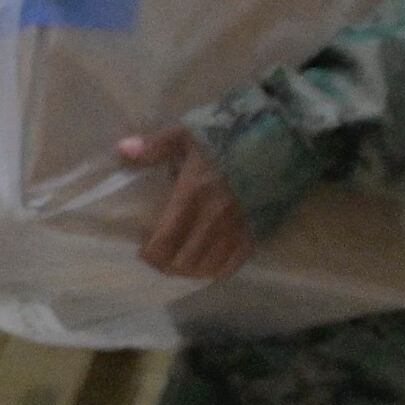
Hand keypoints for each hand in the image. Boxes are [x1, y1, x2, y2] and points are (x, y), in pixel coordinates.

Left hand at [120, 128, 253, 281]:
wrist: (282, 138)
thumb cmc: (229, 134)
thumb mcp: (187, 133)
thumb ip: (154, 147)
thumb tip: (122, 150)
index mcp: (192, 194)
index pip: (165, 241)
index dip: (150, 254)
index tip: (142, 251)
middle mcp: (214, 218)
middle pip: (184, 261)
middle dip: (166, 266)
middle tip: (157, 259)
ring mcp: (238, 228)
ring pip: (207, 267)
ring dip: (189, 271)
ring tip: (179, 263)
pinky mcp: (257, 232)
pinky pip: (233, 264)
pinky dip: (216, 270)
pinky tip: (206, 264)